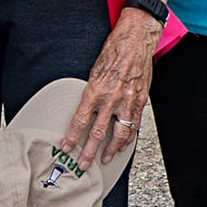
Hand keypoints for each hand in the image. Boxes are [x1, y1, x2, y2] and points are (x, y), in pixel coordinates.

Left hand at [62, 8, 159, 161]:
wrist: (135, 41)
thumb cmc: (113, 52)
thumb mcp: (94, 71)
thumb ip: (92, 93)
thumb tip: (86, 110)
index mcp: (95, 90)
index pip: (80, 120)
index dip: (72, 137)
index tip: (66, 147)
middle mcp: (111, 98)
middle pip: (98, 132)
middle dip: (90, 151)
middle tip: (83, 164)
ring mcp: (128, 101)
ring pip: (119, 133)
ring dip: (111, 149)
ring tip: (105, 158)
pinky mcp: (140, 100)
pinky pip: (134, 125)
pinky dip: (128, 138)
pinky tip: (123, 145)